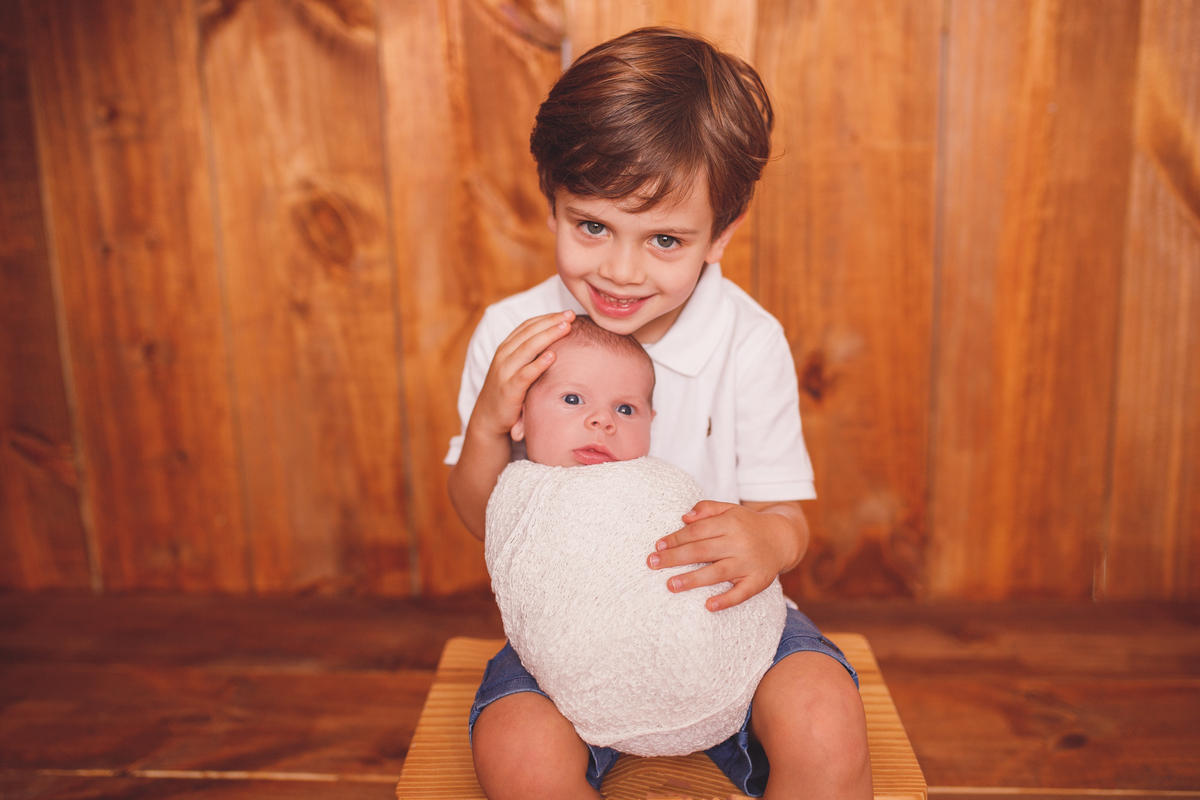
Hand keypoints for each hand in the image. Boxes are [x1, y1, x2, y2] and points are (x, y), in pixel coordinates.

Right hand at [470, 310, 574, 439]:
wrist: (489, 417)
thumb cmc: (509, 390)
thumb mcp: (516, 367)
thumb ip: (530, 354)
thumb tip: (555, 339)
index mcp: (506, 347)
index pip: (528, 326)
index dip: (547, 317)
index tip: (566, 313)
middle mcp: (504, 355)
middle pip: (529, 332)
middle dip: (551, 322)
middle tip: (571, 315)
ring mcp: (505, 371)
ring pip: (528, 348)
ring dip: (548, 336)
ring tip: (566, 328)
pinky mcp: (509, 389)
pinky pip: (525, 373)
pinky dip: (539, 364)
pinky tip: (552, 356)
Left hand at [647, 500, 808, 610]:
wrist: (783, 538)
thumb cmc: (747, 525)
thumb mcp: (730, 510)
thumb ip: (707, 509)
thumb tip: (684, 518)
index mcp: (730, 523)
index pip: (697, 531)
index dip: (676, 538)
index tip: (657, 546)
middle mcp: (739, 543)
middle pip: (702, 551)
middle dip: (675, 558)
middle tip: (652, 564)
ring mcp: (749, 564)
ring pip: (717, 573)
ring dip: (693, 580)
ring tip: (671, 585)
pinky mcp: (758, 581)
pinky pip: (741, 593)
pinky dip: (726, 600)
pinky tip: (709, 605)